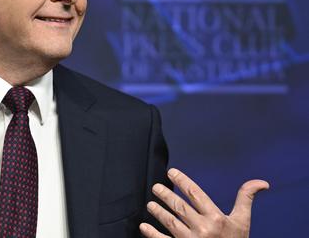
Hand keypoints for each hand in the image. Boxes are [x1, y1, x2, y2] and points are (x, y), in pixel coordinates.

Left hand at [140, 168, 268, 237]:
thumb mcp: (242, 222)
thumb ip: (245, 199)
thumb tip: (261, 183)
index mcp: (217, 219)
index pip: (195, 194)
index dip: (182, 181)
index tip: (171, 172)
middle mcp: (203, 229)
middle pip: (179, 207)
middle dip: (166, 195)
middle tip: (156, 187)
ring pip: (170, 222)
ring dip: (158, 212)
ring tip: (150, 205)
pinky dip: (152, 233)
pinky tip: (144, 226)